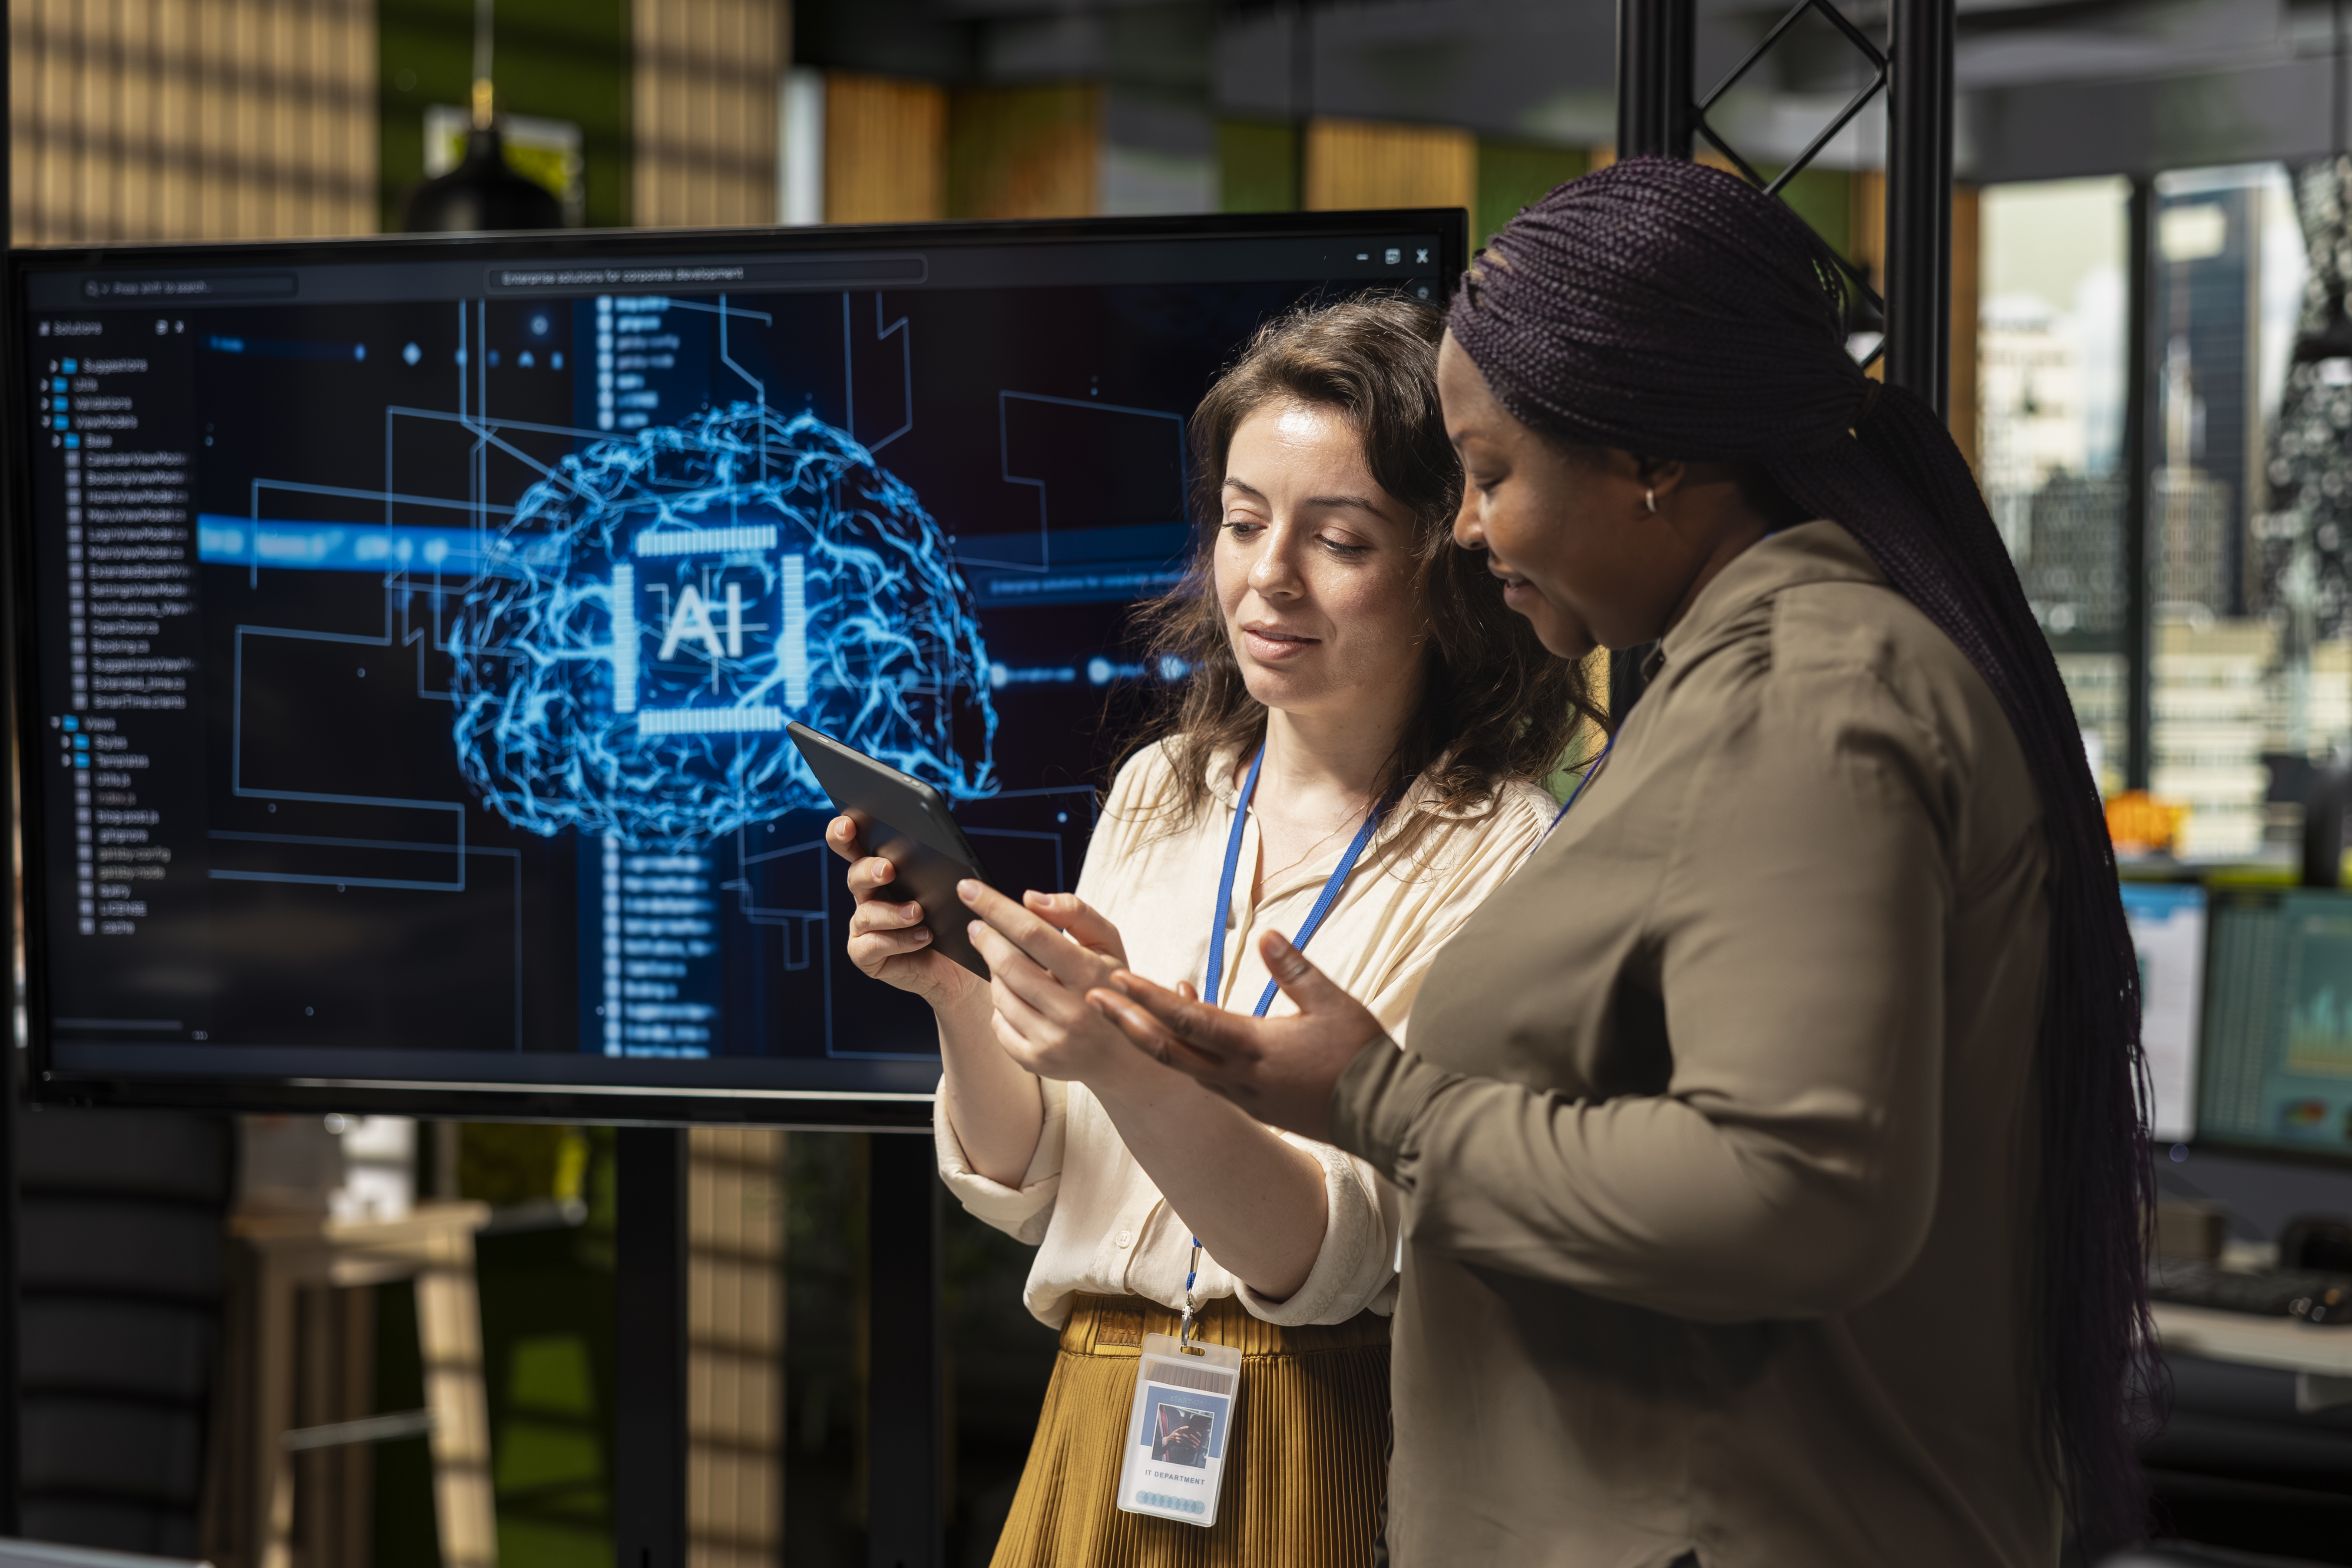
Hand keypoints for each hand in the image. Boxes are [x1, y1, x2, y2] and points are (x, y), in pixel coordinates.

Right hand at [827, 815, 980, 1007]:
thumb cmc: (950, 921)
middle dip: (869, 870)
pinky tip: (923, 937)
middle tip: (888, 869)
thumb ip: (935, 867)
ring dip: (893, 912)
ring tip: (918, 912)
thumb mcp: (946, 889)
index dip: (843, 833)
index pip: (853, 846)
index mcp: (880, 872)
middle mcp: (867, 896)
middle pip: (855, 875)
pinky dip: (899, 940)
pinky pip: (873, 945)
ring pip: (866, 913)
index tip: (848, 824)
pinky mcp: (865, 954)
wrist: (956, 965)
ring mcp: (863, 927)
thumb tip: (938, 847)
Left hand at [960, 880, 1157, 1086]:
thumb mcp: (1108, 944)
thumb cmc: (1112, 987)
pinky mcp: (1036, 1061)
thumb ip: (1075, 913)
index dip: (995, 908)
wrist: (1125, 1055)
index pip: (1032, 933)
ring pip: (999, 994)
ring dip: (996, 972)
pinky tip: (1019, 998)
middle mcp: (1071, 1013)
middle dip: (985, 939)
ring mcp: (1052, 1041)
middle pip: (1007, 964)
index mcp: (1090, 976)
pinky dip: (1000, 1005)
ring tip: (1013, 966)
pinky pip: (998, 1023)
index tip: (968, 889)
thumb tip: (1030, 900)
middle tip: (978, 927)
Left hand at [1087, 930, 1383, 1141]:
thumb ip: (1295, 969)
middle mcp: (1237, 1076)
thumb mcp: (1334, 1003)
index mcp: (1253, 1047)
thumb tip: (1265, 934)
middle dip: (1126, 1023)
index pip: (1188, 1019)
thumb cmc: (1360, 1057)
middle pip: (1167, 1049)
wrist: (1382, 1115)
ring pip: (1181, 1066)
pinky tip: (1182, 1032)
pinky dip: (1183, 1052)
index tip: (1114, 977)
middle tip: (1091, 998)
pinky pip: (1204, 1076)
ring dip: (1149, 1039)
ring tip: (1122, 1012)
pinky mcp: (1252, 1106)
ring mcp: (1242, 1096)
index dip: (1147, 997)